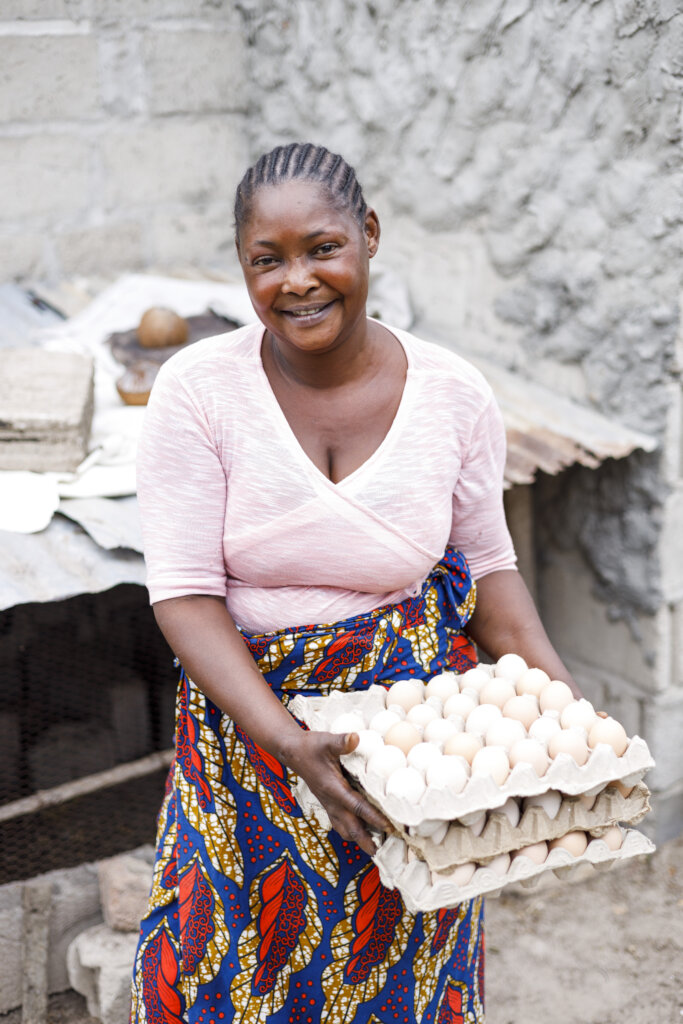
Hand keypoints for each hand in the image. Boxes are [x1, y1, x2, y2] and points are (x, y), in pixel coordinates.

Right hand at [286, 730, 389, 855]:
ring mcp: (329, 805)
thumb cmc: (310, 747)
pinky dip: (352, 832)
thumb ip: (341, 742)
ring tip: (378, 847)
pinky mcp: (328, 804)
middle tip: (386, 852)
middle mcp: (332, 802)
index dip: (374, 818)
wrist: (293, 752)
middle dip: (367, 842)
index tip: (389, 827)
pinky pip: (341, 824)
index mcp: (333, 789)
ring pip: (345, 830)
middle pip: (352, 829)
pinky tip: (363, 831)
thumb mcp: (326, 741)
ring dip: (360, 840)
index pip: (357, 808)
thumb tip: (356, 737)